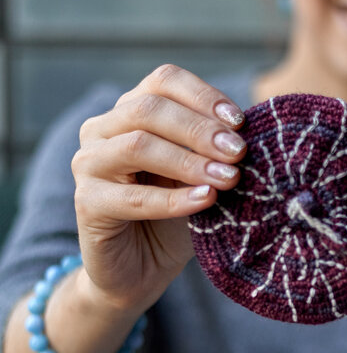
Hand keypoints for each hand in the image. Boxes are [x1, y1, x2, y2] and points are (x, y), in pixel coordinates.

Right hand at [72, 65, 245, 312]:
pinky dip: (173, 199)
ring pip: (138, 146)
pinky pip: (132, 198)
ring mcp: (88, 164)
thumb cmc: (177, 216)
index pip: (164, 81)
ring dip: (189, 161)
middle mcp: (102, 129)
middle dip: (200, 129)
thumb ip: (216, 150)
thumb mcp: (202, 175)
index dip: (203, 96)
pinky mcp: (87, 203)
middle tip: (240, 152)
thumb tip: (253, 130)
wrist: (142, 270)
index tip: (240, 121)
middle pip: (149, 109)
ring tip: (228, 178)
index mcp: (130, 110)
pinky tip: (205, 200)